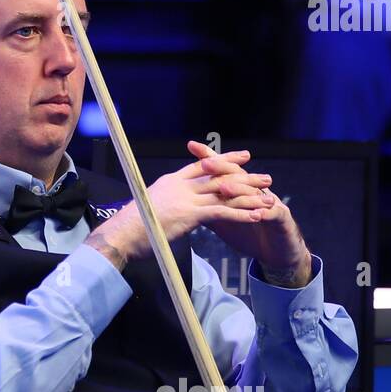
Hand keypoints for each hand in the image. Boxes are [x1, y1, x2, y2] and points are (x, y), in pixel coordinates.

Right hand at [84, 148, 266, 270]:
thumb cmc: (130, 226)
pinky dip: (241, 214)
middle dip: (245, 177)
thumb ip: (165, 202)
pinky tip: (257, 217)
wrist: (121, 234)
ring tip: (269, 197)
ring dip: (249, 195)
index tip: (242, 157)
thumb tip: (170, 207)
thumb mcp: (149, 206)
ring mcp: (185, 199)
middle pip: (219, 177)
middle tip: (265, 177)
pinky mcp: (189, 215)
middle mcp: (180, 186)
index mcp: (171, 181)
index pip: (203, 165)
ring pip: (224, 194)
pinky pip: (222, 212)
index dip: (224, 160)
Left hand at [185, 141, 311, 286]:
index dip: (209, 157)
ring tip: (224, 188)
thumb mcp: (222, 220)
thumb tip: (182, 199)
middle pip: (238, 175)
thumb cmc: (247, 233)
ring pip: (255, 192)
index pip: (223, 170)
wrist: (275, 251)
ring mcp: (270, 203)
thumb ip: (205, 207)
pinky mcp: (281, 219)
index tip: (191, 145)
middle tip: (205, 163)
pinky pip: (274, 214)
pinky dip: (265, 213)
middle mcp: (255, 191)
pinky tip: (257, 214)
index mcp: (239, 190)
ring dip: (239, 190)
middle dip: (222, 168)